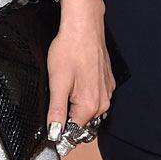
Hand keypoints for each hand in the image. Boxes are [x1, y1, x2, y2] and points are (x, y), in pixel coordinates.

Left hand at [46, 0, 113, 143]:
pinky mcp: (108, 82)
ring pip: (89, 110)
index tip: (52, 127)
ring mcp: (107, 92)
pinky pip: (95, 97)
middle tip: (57, 100)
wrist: (84, 26)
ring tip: (67, 86)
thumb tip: (55, 132)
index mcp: (90, 105)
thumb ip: (56, 111)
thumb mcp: (57, 83)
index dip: (60, 131)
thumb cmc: (70, 49)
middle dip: (69, 118)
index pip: (74, 132)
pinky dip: (84, 94)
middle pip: (82, 122)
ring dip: (76, 106)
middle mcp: (103, 102)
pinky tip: (77, 80)